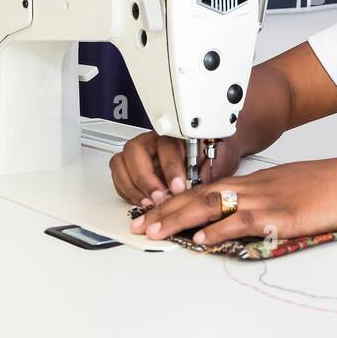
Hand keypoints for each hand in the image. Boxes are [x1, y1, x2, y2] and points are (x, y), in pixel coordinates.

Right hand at [108, 132, 240, 208]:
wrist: (209, 153)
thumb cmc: (211, 154)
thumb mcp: (218, 160)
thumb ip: (208, 170)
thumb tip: (199, 184)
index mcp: (175, 134)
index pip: (166, 145)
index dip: (170, 168)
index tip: (178, 187)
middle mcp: (152, 140)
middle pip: (135, 151)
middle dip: (145, 178)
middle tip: (159, 197)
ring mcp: (139, 153)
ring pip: (121, 162)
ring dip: (132, 186)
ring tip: (149, 203)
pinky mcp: (130, 168)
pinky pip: (118, 177)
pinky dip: (126, 191)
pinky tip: (142, 201)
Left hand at [129, 154, 336, 245]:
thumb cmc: (330, 184)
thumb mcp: (290, 187)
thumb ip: (265, 199)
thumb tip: (245, 216)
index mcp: (255, 181)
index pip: (204, 188)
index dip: (174, 201)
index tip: (152, 212)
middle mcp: (253, 187)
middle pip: (198, 196)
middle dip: (164, 211)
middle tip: (139, 225)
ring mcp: (265, 200)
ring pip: (211, 206)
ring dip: (179, 220)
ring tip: (155, 232)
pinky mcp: (279, 216)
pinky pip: (242, 222)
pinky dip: (218, 231)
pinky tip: (202, 239)